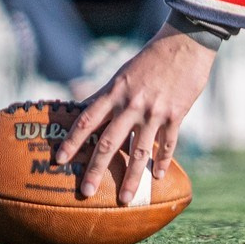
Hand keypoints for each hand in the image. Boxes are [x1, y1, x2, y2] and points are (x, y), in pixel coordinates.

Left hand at [54, 23, 215, 201]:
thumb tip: (81, 109)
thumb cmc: (150, 58)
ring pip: (139, 151)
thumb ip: (104, 95)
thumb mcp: (122, 74)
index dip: (72, 141)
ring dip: (131, 177)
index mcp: (114, 93)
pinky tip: (157, 177)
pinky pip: (168, 144)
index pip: (87, 120)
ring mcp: (154, 112)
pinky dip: (162, 161)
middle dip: (96, 169)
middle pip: (108, 142)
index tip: (59, 160)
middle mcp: (131, 105)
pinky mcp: (176, 115)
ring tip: (125, 199)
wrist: (185, 43)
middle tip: (86, 192)